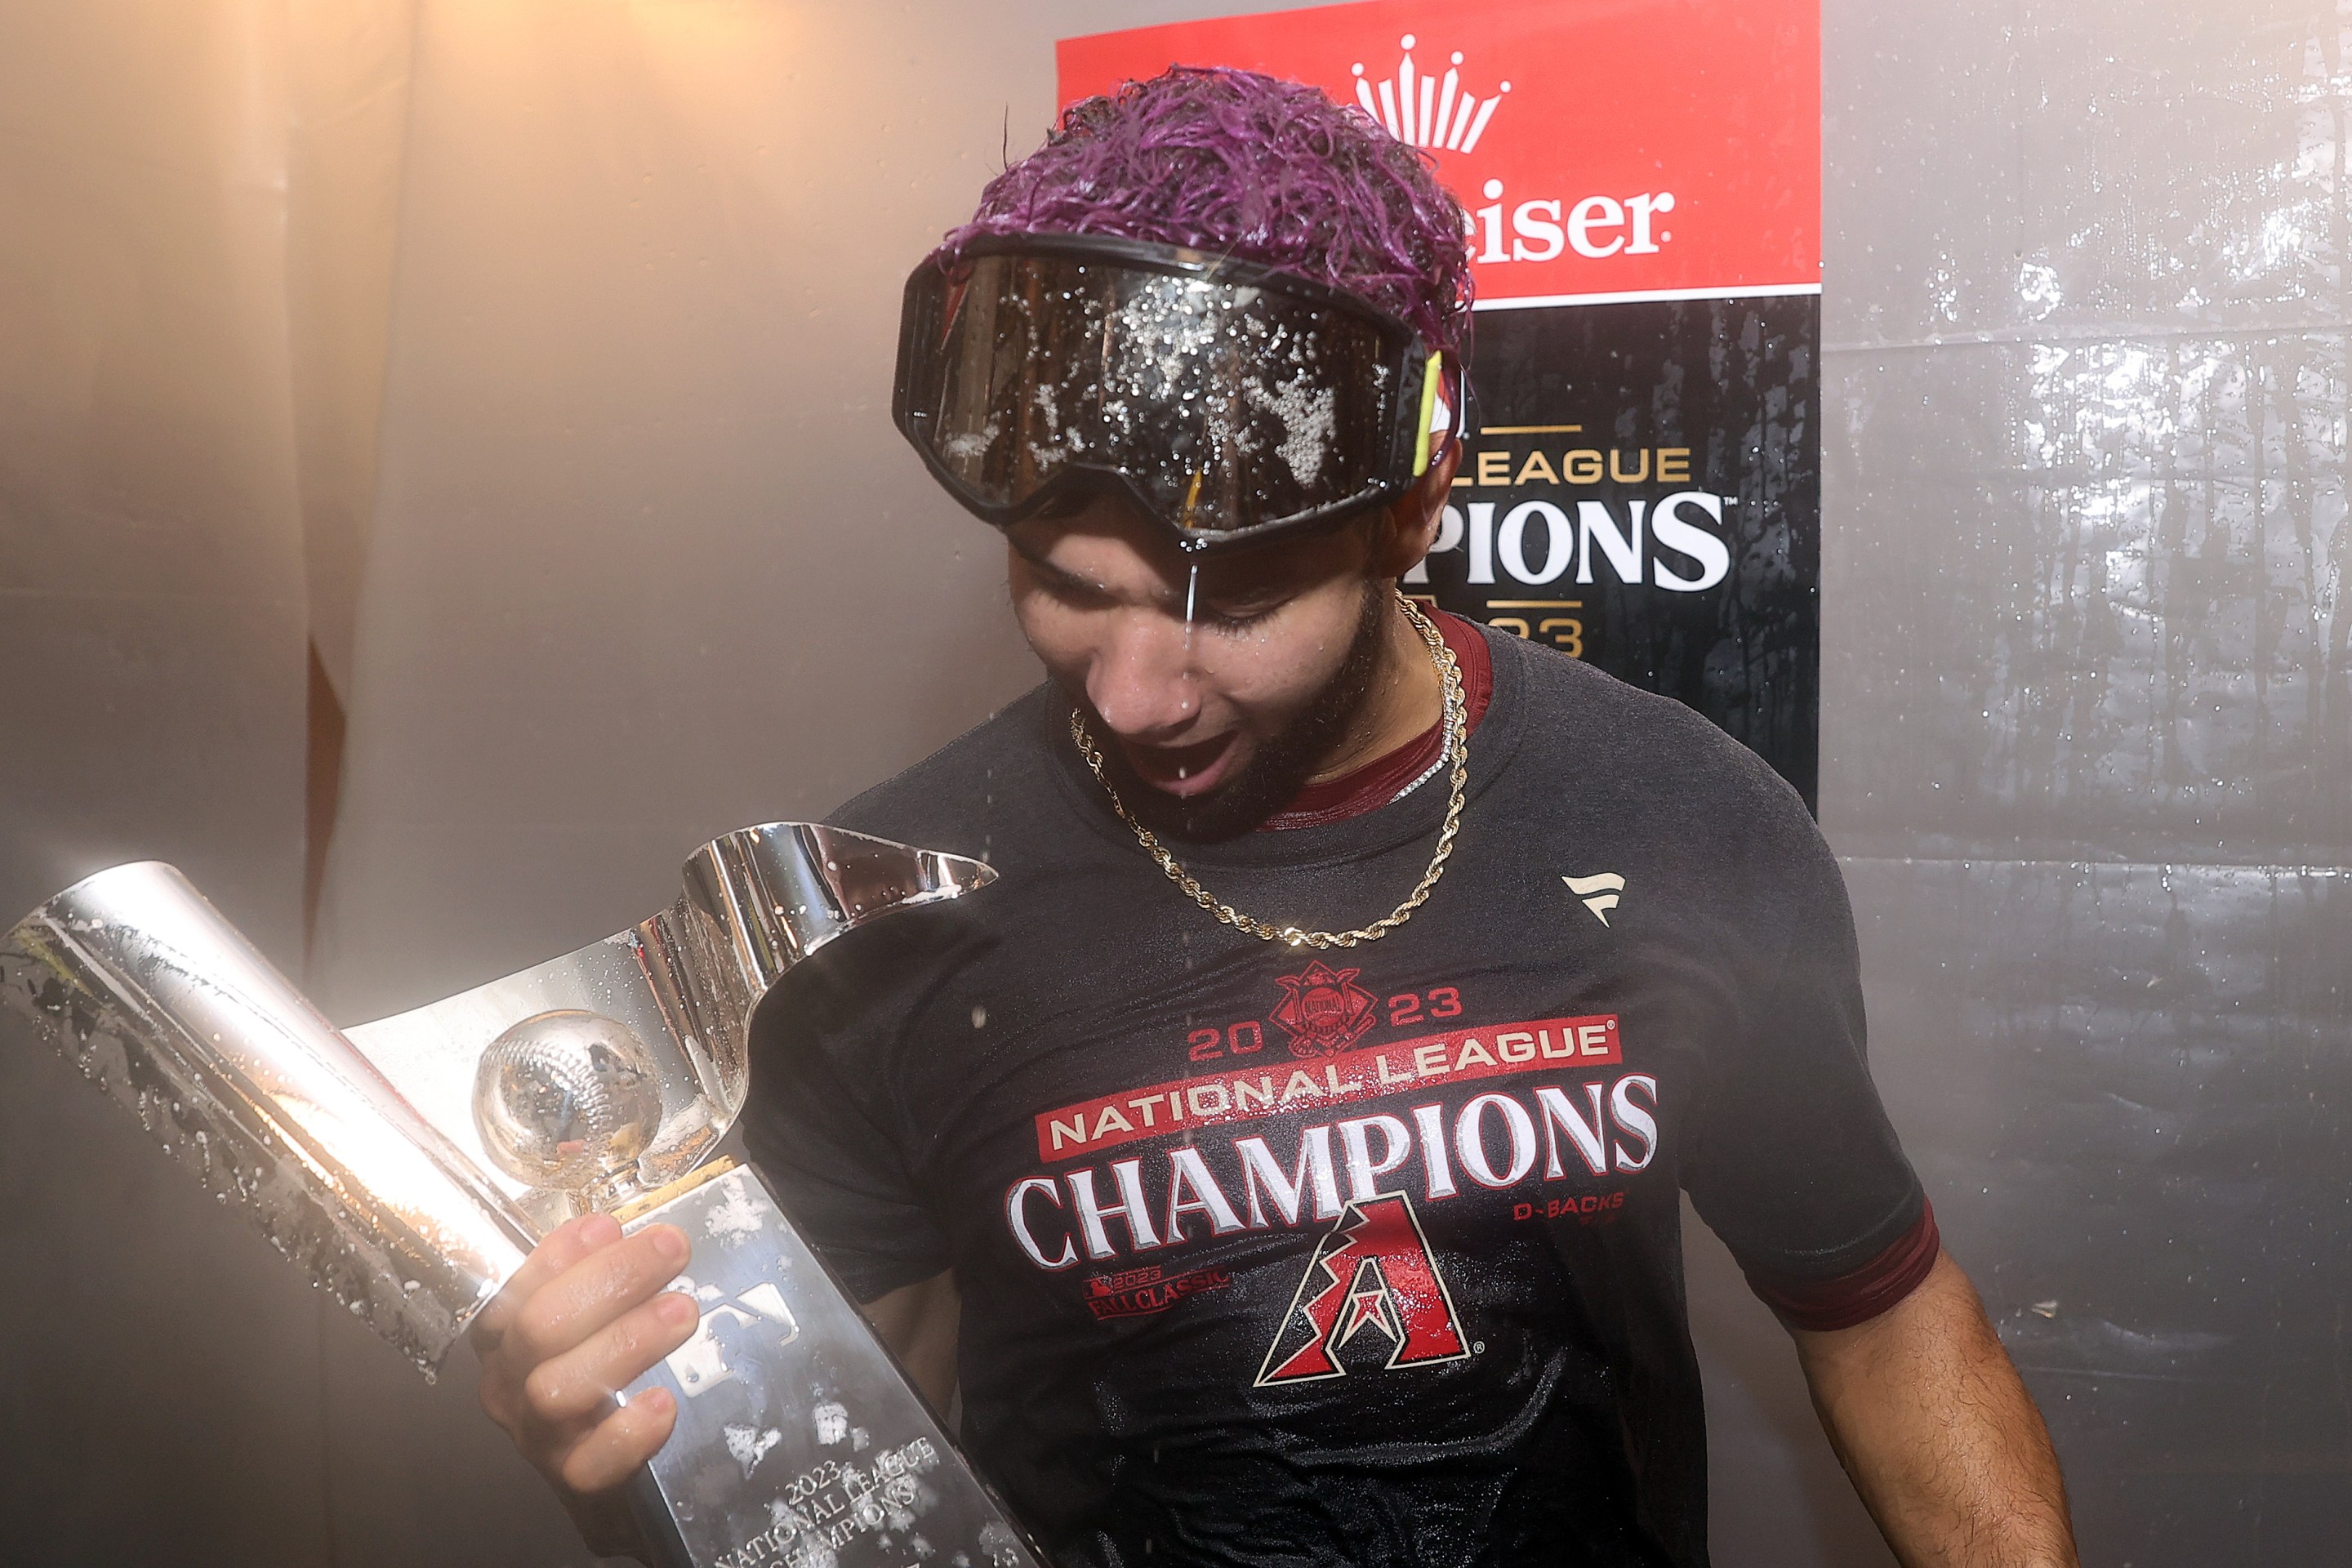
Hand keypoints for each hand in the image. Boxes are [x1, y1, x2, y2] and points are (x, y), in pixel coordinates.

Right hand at [472, 1213, 699, 1549]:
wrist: (598, 1471)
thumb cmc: (592, 1374)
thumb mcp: (584, 1318)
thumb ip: (590, 1276)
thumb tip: (608, 1230)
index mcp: (505, 1337)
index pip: (515, 1290)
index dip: (560, 1257)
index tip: (611, 1225)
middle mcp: (510, 1385)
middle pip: (540, 1329)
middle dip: (609, 1281)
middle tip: (672, 1251)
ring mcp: (539, 1435)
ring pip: (560, 1389)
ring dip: (625, 1342)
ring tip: (683, 1311)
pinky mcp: (574, 1479)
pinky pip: (591, 1464)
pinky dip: (628, 1431)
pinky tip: (663, 1402)